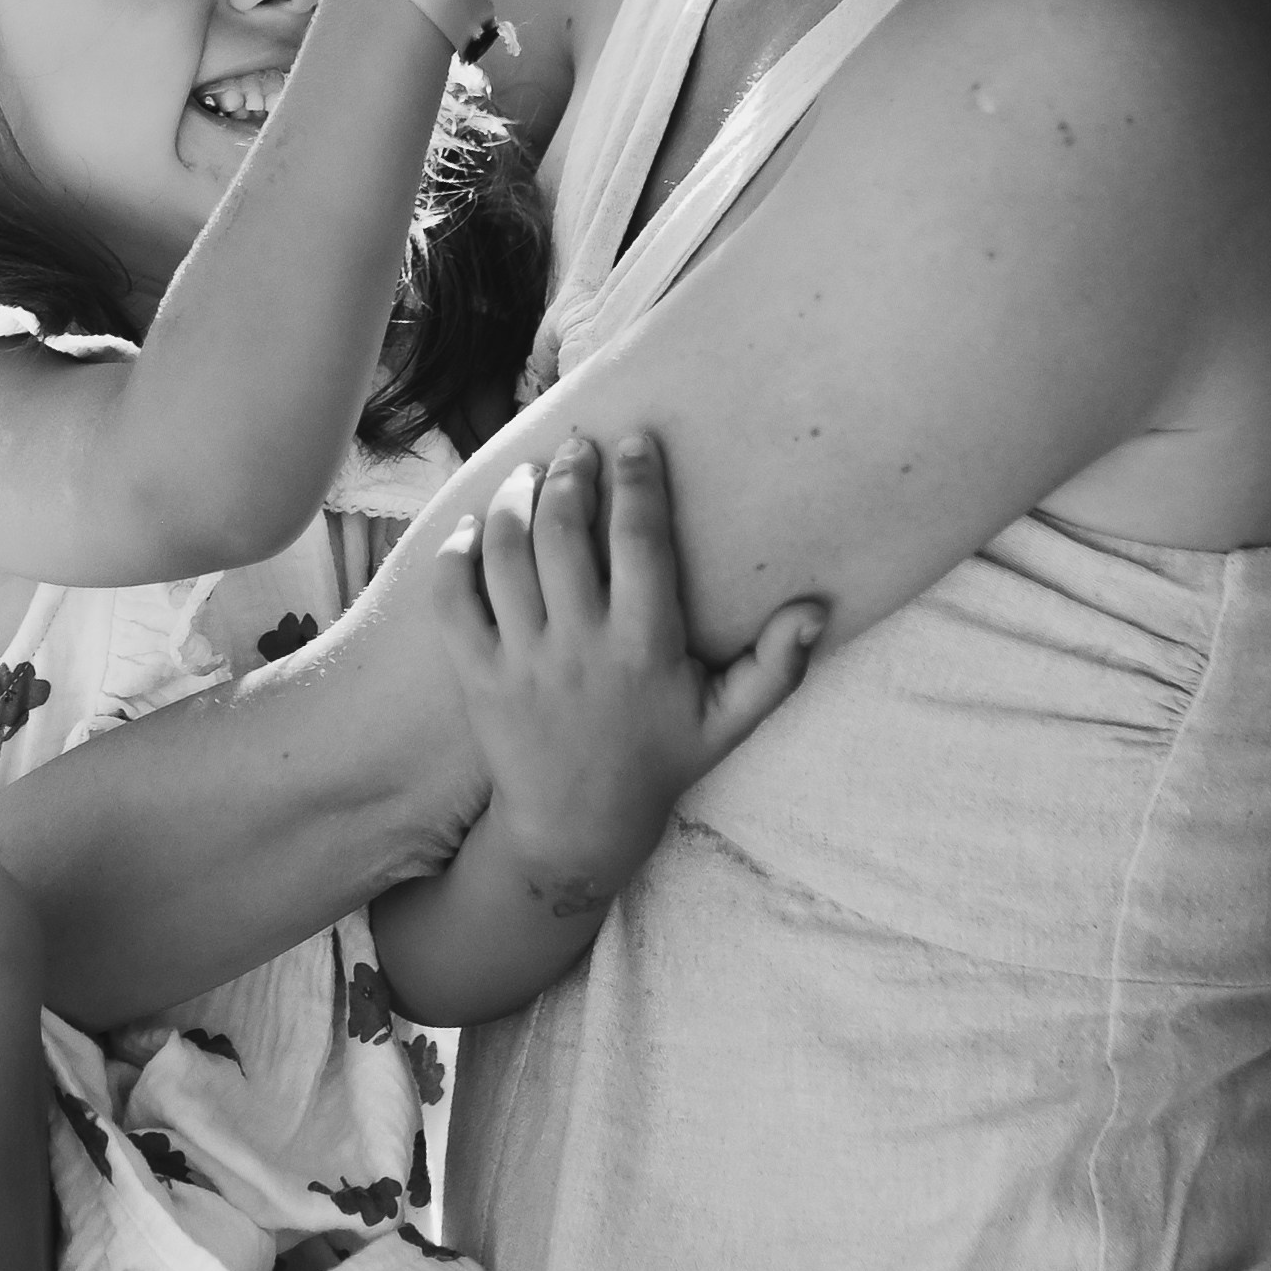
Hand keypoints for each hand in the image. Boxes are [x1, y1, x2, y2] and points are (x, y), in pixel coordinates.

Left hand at [432, 432, 825, 901]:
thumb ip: (777, 666)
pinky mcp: (476, 675)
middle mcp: (580, 647)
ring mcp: (522, 661)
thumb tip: (817, 609)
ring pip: (505, 552)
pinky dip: (457, 552)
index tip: (636, 440)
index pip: (639, 542)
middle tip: (578, 445)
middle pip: (562, 532)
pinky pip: (453, 598)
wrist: (573, 830)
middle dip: (569, 474)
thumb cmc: (657, 762)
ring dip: (513, 499)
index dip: (638, 481)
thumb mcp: (726, 722)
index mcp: (645, 648)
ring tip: (529, 472)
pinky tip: (475, 527)